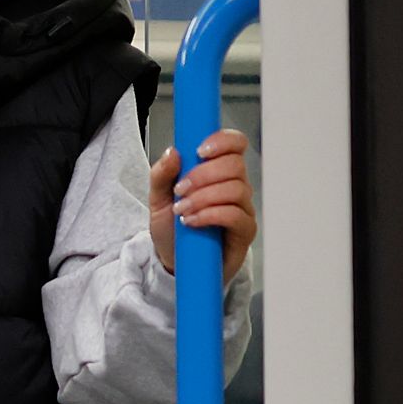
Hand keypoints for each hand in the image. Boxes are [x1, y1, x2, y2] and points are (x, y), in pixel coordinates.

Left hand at [150, 128, 254, 273]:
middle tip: (180, 190)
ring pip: (236, 189)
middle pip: (235, 165)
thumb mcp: (158, 199)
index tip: (199, 151)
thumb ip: (161, 174)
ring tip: (182, 210)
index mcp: (218, 171)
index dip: (222, 141)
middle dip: (203, 175)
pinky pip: (236, 216)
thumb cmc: (173, 229)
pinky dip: (211, 215)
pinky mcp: (244, 231)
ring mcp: (243, 208)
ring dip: (204, 197)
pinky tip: (193, 221)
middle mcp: (236, 186)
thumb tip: (173, 152)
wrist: (174, 263)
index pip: (235, 144)